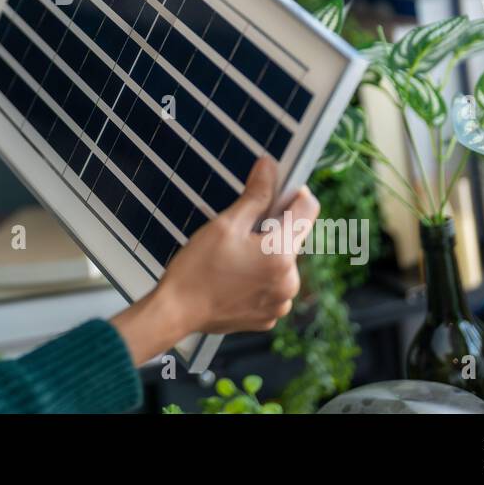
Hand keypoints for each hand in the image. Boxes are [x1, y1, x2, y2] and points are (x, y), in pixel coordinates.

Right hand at [109, 157, 319, 364]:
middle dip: (272, 229)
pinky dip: (259, 279)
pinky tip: (233, 278)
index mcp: (281, 255)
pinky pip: (272, 287)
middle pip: (293, 238)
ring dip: (266, 255)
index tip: (276, 190)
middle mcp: (289, 282)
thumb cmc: (196, 269)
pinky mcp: (269, 317)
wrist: (176, 312)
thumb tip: (270, 167)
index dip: (293, 193)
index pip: (308, 210)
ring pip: (283, 264)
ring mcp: (280, 303)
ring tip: (232, 258)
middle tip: (239, 231)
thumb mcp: (226, 225)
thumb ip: (255, 195)